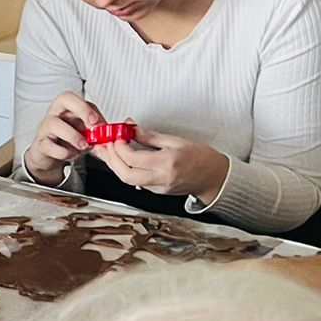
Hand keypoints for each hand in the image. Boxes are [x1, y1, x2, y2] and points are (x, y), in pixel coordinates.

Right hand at [22, 93, 104, 182]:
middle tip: (93, 125)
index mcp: (67, 107)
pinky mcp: (40, 144)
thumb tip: (113, 135)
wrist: (50, 155)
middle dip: (82, 109)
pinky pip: (48, 145)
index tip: (100, 123)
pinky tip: (71, 155)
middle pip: (64, 98)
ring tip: (84, 145)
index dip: (89, 108)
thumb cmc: (68, 140)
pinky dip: (62, 152)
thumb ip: (98, 132)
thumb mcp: (86, 133)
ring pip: (54, 123)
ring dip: (73, 135)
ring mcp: (45, 128)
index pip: (76, 97)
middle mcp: (55, 113)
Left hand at [89, 131, 229, 203]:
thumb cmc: (200, 157)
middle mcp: (161, 178)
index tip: (116, 135)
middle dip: (112, 158)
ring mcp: (157, 188)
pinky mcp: (155, 192)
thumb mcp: (176, 141)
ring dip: (115, 165)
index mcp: (167, 163)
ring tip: (109, 151)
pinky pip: (134, 182)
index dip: (120, 146)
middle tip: (107, 144)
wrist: (213, 177)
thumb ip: (150, 136)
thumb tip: (131, 128)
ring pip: (127, 180)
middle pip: (125, 173)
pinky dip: (124, 170)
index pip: (134, 157)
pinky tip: (121, 160)